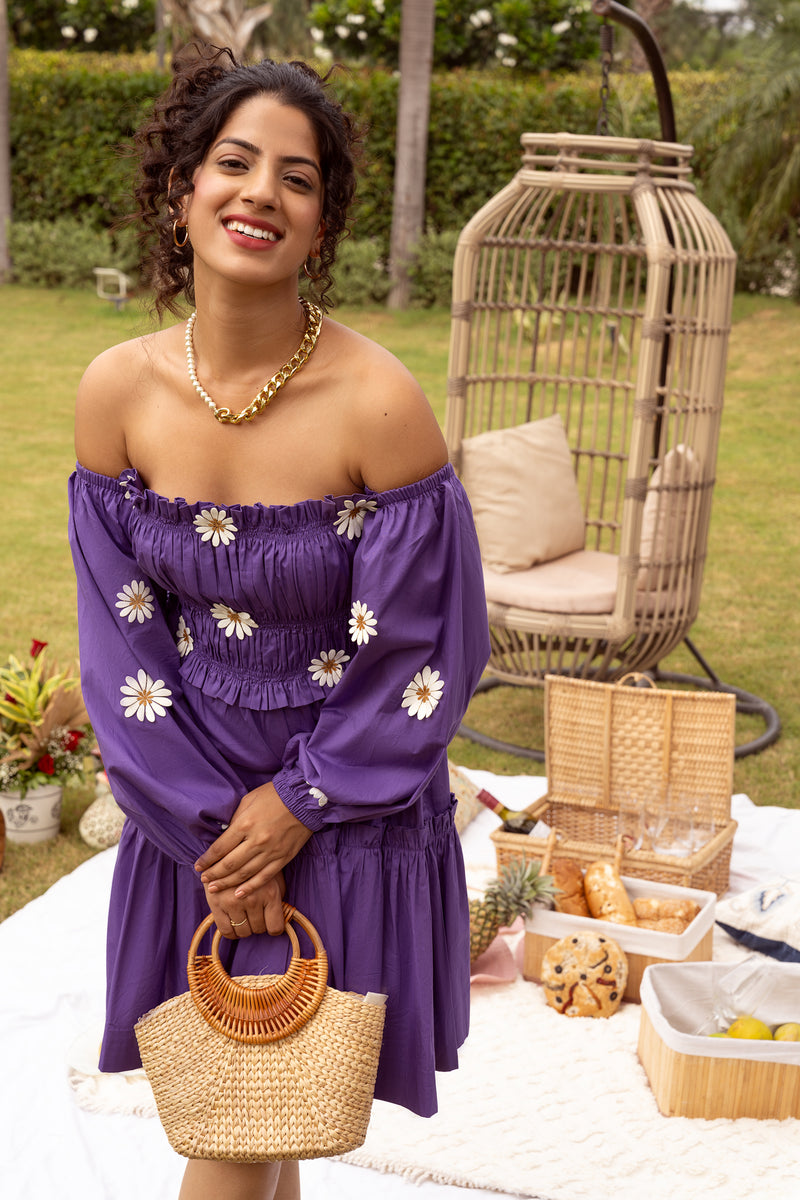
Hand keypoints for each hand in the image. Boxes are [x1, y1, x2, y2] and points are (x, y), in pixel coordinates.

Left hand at [195, 782, 310, 900]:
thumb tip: (223, 836)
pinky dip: (250, 887)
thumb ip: (236, 820)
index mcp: (245, 824)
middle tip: (204, 880)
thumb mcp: (248, 801)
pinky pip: (264, 877)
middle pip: (229, 864)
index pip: (220, 848)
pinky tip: (239, 893)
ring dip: (227, 883)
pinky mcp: (282, 858)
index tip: (198, 866)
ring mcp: (270, 852)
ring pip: (244, 874)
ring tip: (214, 888)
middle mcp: (256, 841)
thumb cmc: (274, 795)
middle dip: (213, 874)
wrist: (304, 799)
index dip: (206, 859)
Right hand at [204, 871, 286, 938]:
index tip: (271, 924)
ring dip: (245, 928)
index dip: (274, 928)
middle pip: (259, 929)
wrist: (229, 848)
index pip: (275, 927)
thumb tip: (280, 917)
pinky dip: (231, 932)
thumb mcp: (274, 876)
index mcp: (270, 892)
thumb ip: (279, 896)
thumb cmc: (256, 863)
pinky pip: (225, 930)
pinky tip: (233, 923)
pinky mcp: (215, 904)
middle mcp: (252, 899)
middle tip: (256, 915)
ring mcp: (232, 902)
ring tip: (245, 917)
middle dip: (259, 925)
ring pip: (243, 932)